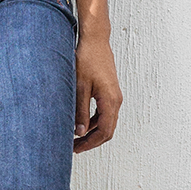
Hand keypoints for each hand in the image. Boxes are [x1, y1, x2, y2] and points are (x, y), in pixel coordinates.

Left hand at [73, 35, 121, 151]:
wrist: (95, 40)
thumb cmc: (87, 59)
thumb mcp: (79, 86)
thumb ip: (80, 111)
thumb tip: (79, 132)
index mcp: (110, 101)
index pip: (104, 131)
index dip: (90, 143)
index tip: (75, 148)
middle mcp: (116, 100)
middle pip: (107, 130)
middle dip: (91, 141)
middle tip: (74, 147)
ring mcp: (114, 96)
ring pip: (105, 122)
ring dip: (92, 132)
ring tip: (75, 137)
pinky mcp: (109, 92)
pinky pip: (103, 113)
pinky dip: (93, 122)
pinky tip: (80, 123)